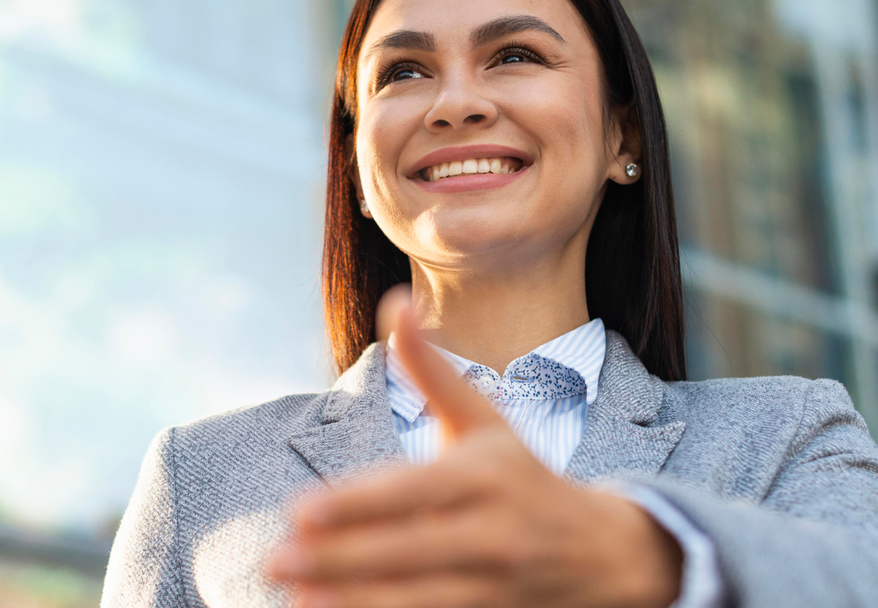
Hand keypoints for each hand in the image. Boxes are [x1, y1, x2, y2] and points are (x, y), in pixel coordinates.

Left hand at [269, 304, 682, 607]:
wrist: (603, 552)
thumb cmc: (524, 476)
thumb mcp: (483, 420)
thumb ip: (432, 370)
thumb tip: (396, 300)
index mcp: (486, 476)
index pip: (412, 493)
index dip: (356, 505)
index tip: (299, 511)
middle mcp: (493, 533)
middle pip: (406, 551)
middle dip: (338, 558)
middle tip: (275, 559)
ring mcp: (493, 586)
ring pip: (416, 599)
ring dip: (352, 600)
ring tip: (294, 594)